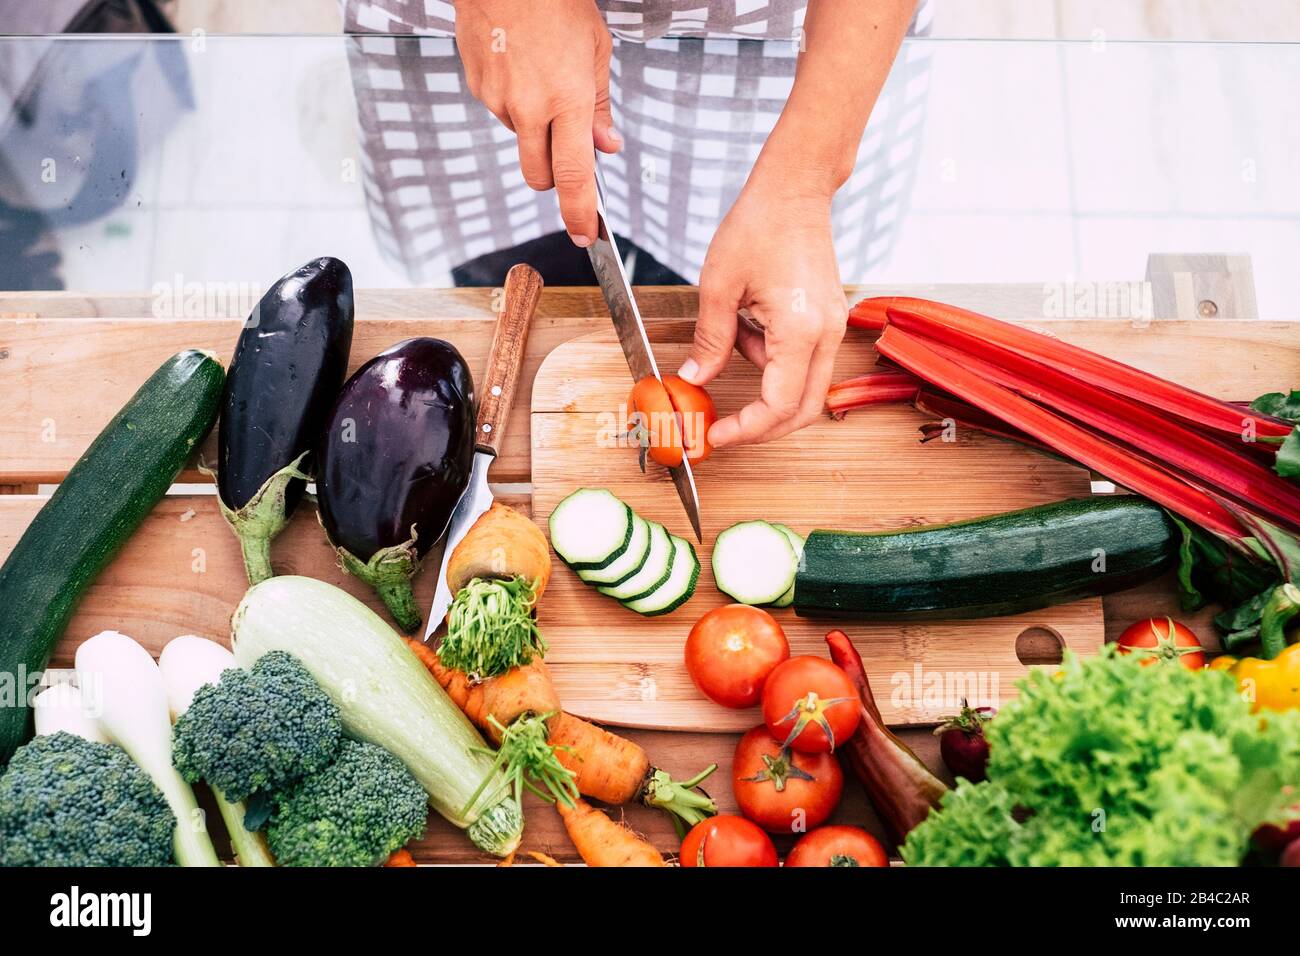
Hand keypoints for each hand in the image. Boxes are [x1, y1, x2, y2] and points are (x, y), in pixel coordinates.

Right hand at [455, 0, 618, 245]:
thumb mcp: (596, 48)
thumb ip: (600, 104)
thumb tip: (607, 144)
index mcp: (567, 99)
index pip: (574, 176)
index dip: (580, 212)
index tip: (585, 234)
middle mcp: (529, 107)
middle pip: (539, 176)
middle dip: (553, 180)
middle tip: (567, 153)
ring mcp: (498, 100)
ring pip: (520, 139)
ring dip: (534, 127)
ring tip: (542, 76)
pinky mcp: (478, 87)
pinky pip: (501, 111)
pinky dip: (514, 101)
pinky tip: (521, 66)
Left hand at [681, 175, 847, 447]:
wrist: (794, 189)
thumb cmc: (759, 225)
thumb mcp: (718, 286)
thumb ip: (710, 341)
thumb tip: (696, 379)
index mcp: (800, 329)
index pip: (779, 404)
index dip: (747, 429)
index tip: (717, 435)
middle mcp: (826, 333)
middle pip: (804, 409)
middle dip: (763, 426)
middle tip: (727, 427)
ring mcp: (833, 327)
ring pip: (806, 386)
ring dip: (767, 383)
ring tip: (734, 335)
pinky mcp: (829, 319)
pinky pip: (805, 359)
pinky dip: (775, 360)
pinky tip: (751, 322)